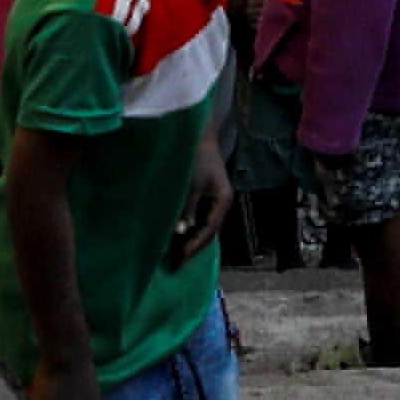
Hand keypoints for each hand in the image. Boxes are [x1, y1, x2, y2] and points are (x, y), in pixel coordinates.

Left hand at [173, 144, 231, 258]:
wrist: (197, 135)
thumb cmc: (196, 159)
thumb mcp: (191, 185)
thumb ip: (188, 208)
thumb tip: (181, 232)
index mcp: (223, 201)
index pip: (209, 231)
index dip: (194, 247)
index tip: (180, 260)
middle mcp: (222, 203)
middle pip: (209, 232)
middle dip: (193, 247)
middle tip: (177, 264)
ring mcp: (215, 200)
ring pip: (204, 226)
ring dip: (191, 239)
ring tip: (176, 254)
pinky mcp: (206, 195)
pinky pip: (199, 217)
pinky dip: (190, 228)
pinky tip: (178, 235)